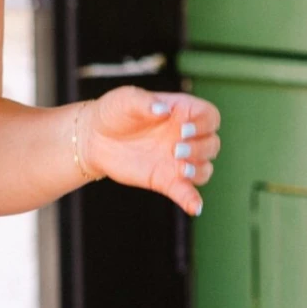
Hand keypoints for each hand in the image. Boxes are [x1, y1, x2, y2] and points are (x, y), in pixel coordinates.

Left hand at [80, 86, 220, 217]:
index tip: (184, 128)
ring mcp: (177, 160)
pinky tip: (195, 208)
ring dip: (199, 170)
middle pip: (212, 144)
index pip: (210, 117)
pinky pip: (186, 192)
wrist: (95, 138)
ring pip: (205, 168)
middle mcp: (185, 136)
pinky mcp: (166, 180)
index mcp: (182, 112)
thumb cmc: (114, 112)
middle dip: (200, 148)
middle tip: (176, 149)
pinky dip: (193, 201)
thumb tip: (163, 110)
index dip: (204, 123)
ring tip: (181, 170)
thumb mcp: (126, 99)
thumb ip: (145, 102)